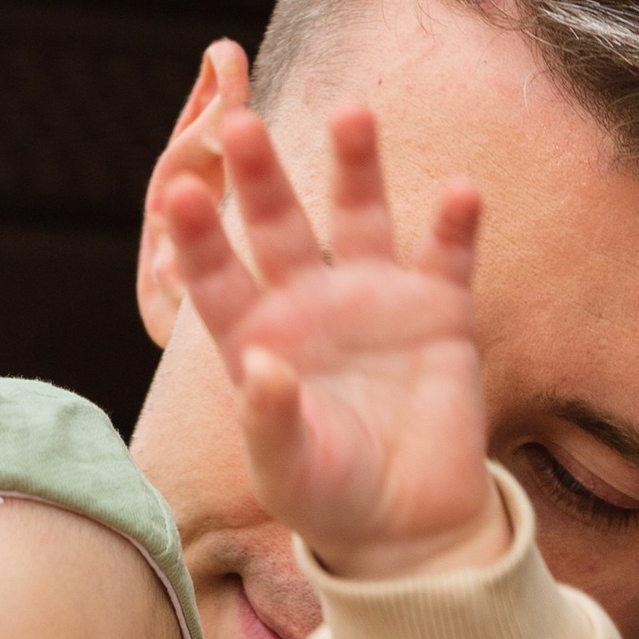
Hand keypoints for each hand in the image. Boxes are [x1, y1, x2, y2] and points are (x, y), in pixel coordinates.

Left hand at [160, 105, 505, 581]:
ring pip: (361, 216)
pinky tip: (461, 194)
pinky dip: (455, 225)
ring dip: (357, 166)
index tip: (178, 193)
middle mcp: (310, 303)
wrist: (407, 524)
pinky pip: (448, 256)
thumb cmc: (329, 496)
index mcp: (258, 338)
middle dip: (262, 177)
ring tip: (351, 114)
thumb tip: (259, 366)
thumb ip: (268, 418)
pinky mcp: (438, 310)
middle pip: (280, 226)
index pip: (216, 278)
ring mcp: (375, 299)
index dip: (198, 239)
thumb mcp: (287, 469)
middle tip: (242, 125)